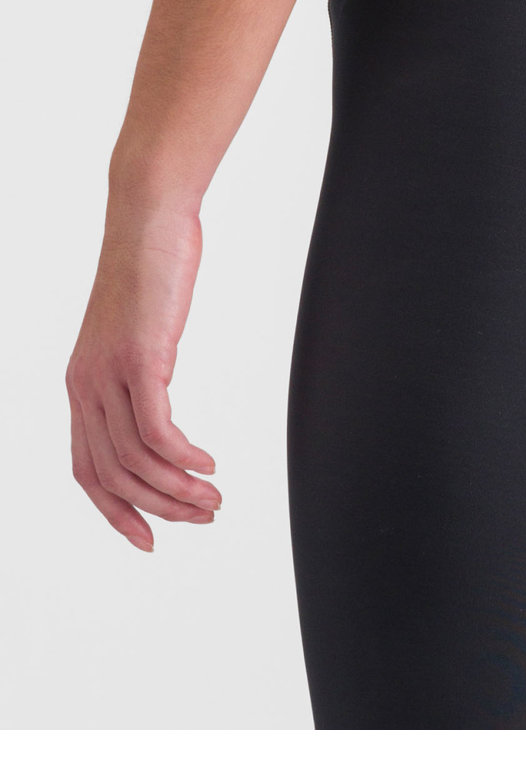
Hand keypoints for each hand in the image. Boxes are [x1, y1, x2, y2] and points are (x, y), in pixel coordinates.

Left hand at [66, 202, 220, 551]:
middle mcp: (86, 387)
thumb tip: (159, 404)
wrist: (150, 218)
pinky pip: (158, 431)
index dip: (117, 513)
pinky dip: (184, 458)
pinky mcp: (140, 359)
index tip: (151, 538)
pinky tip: (208, 462)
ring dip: (179, 490)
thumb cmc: (151, 269)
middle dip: (161, 508)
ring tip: (214, 497)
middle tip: (205, 515)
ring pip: (138, 461)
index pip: (87, 471)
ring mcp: (109, 374)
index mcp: (81, 386)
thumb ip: (140, 374)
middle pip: (115, 476)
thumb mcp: (139, 333)